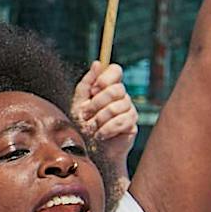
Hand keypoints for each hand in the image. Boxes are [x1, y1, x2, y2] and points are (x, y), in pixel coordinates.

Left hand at [71, 61, 136, 182]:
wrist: (91, 148)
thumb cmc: (83, 123)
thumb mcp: (79, 102)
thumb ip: (86, 83)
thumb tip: (97, 63)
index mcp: (109, 87)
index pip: (116, 70)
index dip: (105, 78)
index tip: (94, 89)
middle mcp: (122, 96)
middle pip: (116, 89)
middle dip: (97, 103)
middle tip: (85, 114)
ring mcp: (129, 109)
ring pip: (118, 106)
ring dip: (100, 119)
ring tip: (91, 127)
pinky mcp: (132, 124)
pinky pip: (122, 121)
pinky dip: (107, 129)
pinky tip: (100, 134)